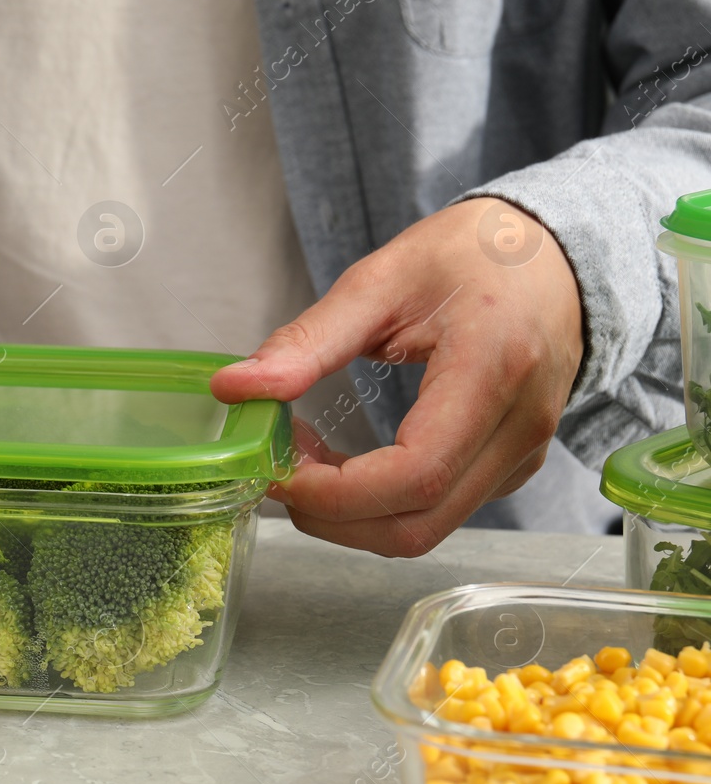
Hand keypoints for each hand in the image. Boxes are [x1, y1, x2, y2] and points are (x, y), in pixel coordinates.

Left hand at [210, 197, 582, 557]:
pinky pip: (440, 512)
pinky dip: (379, 505)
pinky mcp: (511, 467)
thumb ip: (307, 341)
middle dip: (332, 518)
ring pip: (426, 529)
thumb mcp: (381, 279)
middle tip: (279, 471)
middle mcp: (521, 428)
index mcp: (494, 371)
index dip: (335, 494)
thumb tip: (234, 387)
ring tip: (306, 459)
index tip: (278, 470)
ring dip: (351, 516)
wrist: (551, 256)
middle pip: (418, 524)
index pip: (414, 475)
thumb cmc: (473, 254)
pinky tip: (344, 463)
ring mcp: (523, 455)